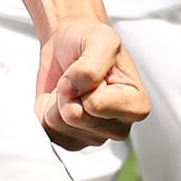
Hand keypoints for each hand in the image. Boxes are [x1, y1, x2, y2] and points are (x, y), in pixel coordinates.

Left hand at [35, 16, 147, 148]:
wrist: (70, 41)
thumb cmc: (91, 40)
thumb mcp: (102, 40)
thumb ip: (91, 66)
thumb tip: (70, 90)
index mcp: (135, 106)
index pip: (95, 105)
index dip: (84, 82)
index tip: (92, 68)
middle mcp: (118, 127)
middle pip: (75, 117)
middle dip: (68, 91)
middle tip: (78, 77)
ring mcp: (94, 137)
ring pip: (58, 125)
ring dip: (56, 99)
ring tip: (71, 85)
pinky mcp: (71, 140)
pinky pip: (47, 132)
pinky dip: (45, 109)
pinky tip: (59, 98)